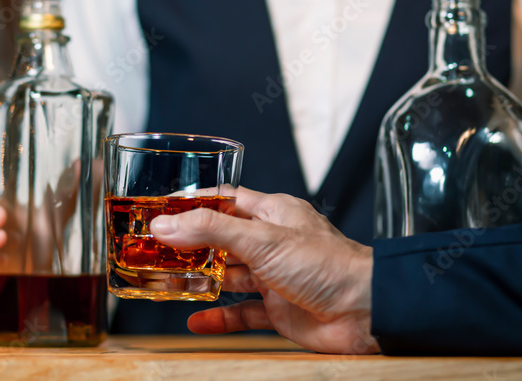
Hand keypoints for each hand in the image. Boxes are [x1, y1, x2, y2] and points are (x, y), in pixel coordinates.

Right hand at [149, 187, 378, 354]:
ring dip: (202, 281)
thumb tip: (166, 225)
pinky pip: (243, 313)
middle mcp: (273, 243)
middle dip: (191, 246)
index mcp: (273, 213)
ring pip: (230, 277)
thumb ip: (212, 230)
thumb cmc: (328, 264)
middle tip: (156, 251)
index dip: (195, 205)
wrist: (365, 310)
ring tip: (168, 283)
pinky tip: (197, 320)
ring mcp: (276, 277)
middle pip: (223, 240)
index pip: (226, 201)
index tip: (162, 211)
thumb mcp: (262, 239)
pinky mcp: (280, 309)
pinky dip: (220, 317)